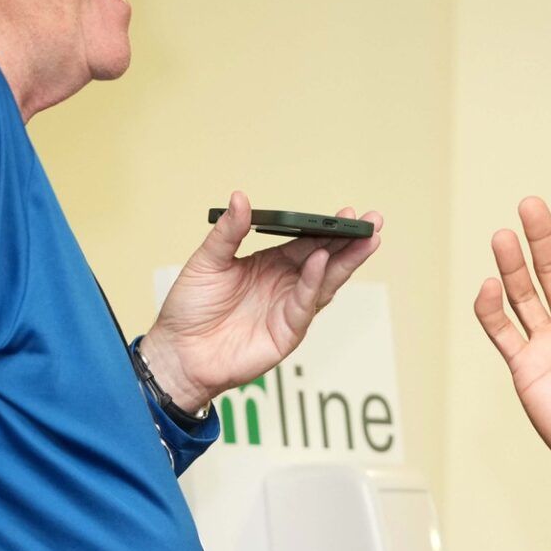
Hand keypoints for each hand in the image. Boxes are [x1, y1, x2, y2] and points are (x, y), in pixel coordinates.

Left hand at [140, 191, 382, 411]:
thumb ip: (228, 232)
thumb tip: (240, 198)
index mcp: (271, 264)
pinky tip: (322, 261)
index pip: (307, 243)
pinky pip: (304, 304)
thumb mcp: (207, 261)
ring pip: (325, 282)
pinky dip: (314, 283)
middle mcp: (285, 285)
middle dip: (351, 242)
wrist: (178, 352)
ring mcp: (288, 309)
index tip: (347, 212)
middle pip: (326, 260)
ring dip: (346, 262)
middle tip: (372, 220)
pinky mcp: (286, 333)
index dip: (327, 228)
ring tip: (365, 239)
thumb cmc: (190, 309)